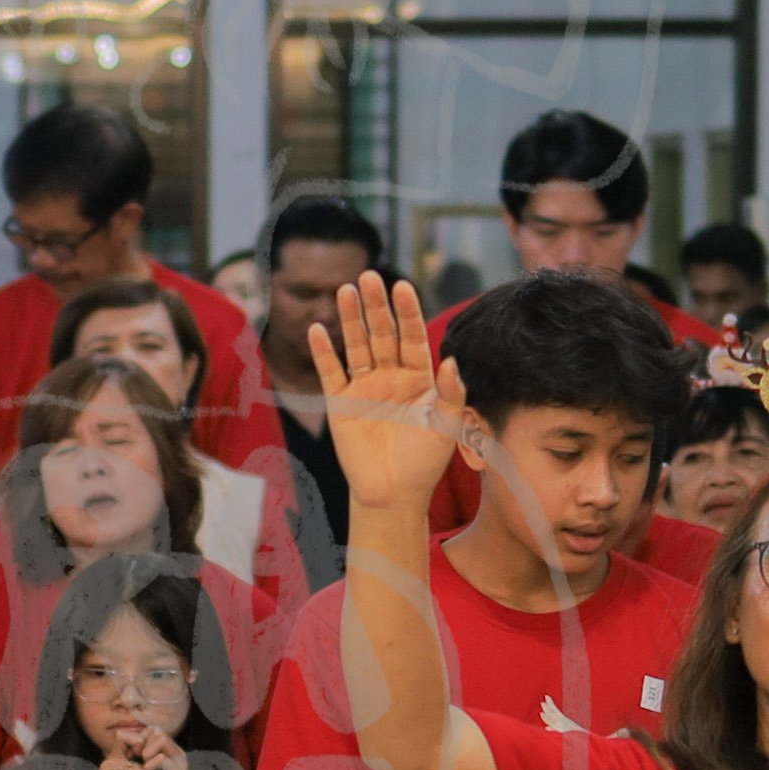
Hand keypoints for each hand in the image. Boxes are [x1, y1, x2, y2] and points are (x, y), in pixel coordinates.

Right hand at [304, 273, 465, 519]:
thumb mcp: (447, 427)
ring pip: (356, 345)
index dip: (407, 313)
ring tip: (346, 289)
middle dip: (376, 306)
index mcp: (419, 378)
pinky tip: (317, 328)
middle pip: (382, 334)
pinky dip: (323, 352)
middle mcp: (391, 376)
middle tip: (369, 276)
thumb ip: (451, 394)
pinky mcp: (342, 403)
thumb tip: (451, 361)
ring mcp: (365, 387)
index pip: (413, 337)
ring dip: (351, 319)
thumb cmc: (425, 462)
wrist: (394, 493)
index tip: (402, 287)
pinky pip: (331, 372)